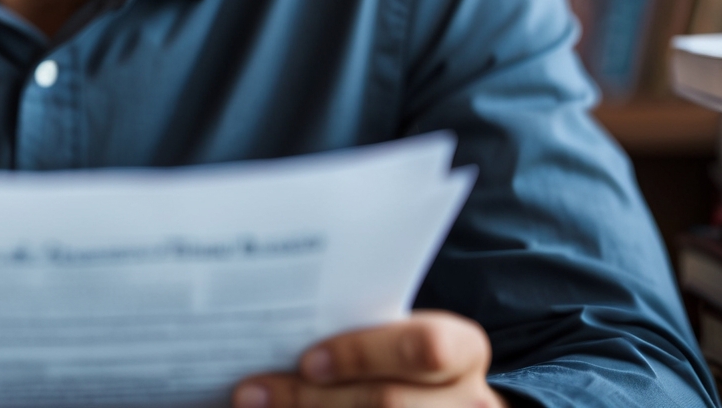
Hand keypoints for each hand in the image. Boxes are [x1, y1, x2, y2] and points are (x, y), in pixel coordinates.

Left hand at [233, 311, 505, 407]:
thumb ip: (360, 328)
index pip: (425, 348)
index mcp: (464, 351)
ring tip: (252, 405)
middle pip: (389, 404)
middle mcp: (469, 402)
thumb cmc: (407, 358)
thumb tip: (274, 321)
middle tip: (252, 392)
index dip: (362, 355)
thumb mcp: (402, 336)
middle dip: (314, 399)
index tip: (307, 360)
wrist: (451, 401)